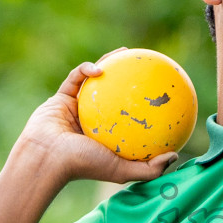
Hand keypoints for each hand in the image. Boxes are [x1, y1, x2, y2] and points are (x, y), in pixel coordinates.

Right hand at [16, 51, 178, 183]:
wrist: (46, 158)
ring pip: (94, 81)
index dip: (144, 105)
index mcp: (106, 136)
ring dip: (109, 64)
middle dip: (129, 78)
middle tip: (145, 66)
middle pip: (114, 95)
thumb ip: (149, 168)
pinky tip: (100, 67)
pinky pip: (76, 78)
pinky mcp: (60, 98)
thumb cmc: (83, 165)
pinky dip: (86, 70)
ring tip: (124, 52)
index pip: (129, 118)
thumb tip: (175, 156)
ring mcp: (76, 108)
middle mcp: (93, 121)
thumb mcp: (121, 170)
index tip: (161, 94)